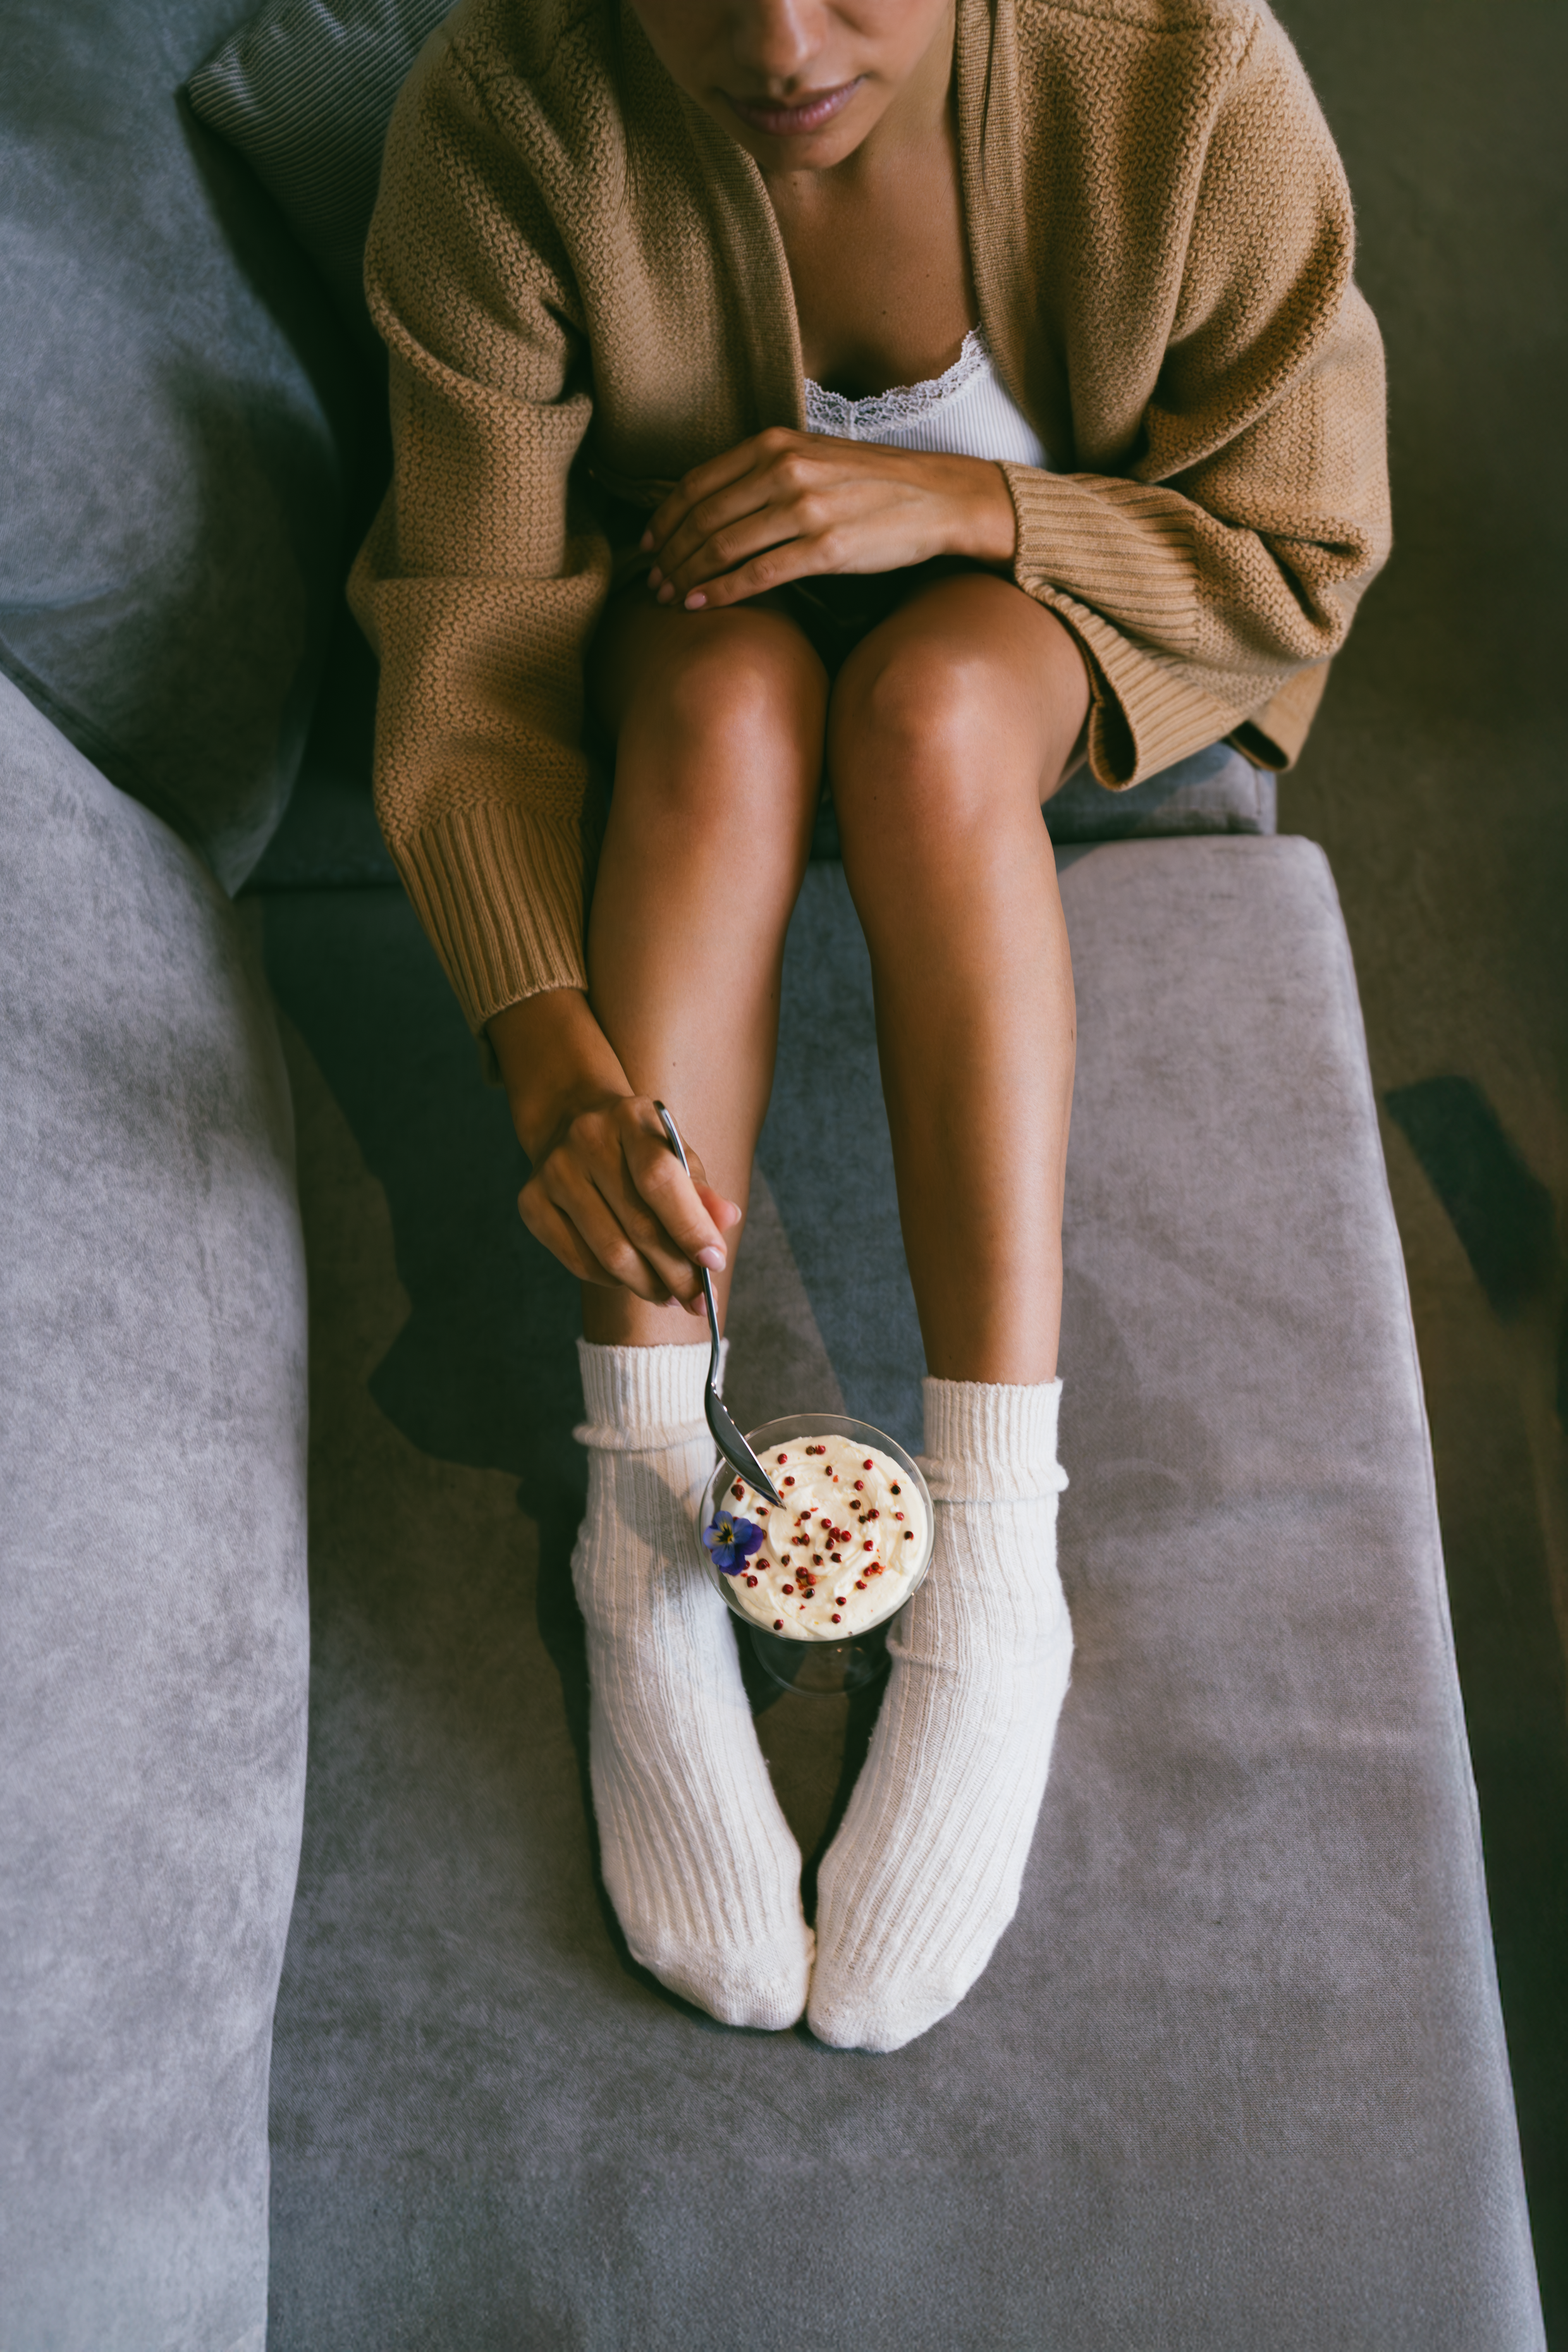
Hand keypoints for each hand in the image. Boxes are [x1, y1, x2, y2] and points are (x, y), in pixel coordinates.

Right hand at [520, 1090, 740, 1311]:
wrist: (570, 1120)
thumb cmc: (636, 1146)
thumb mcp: (674, 1152)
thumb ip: (701, 1189)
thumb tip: (727, 1220)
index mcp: (630, 1118)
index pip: (660, 1178)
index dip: (690, 1227)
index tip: (715, 1263)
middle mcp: (585, 1140)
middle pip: (637, 1225)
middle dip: (677, 1273)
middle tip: (701, 1301)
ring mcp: (553, 1172)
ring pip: (609, 1253)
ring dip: (648, 1286)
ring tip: (673, 1297)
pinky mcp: (530, 1203)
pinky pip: (581, 1262)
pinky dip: (615, 1281)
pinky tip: (634, 1279)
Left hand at [641, 427, 1016, 611]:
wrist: (938, 497)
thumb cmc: (873, 482)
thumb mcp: (813, 457)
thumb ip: (765, 470)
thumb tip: (715, 500)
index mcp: (775, 443)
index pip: (698, 483)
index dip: (664, 518)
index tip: (649, 544)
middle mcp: (785, 471)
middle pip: (703, 518)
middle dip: (670, 555)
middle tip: (653, 581)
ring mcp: (805, 510)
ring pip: (723, 547)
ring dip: (688, 577)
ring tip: (670, 598)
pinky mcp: (826, 549)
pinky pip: (758, 575)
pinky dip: (721, 592)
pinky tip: (701, 606)